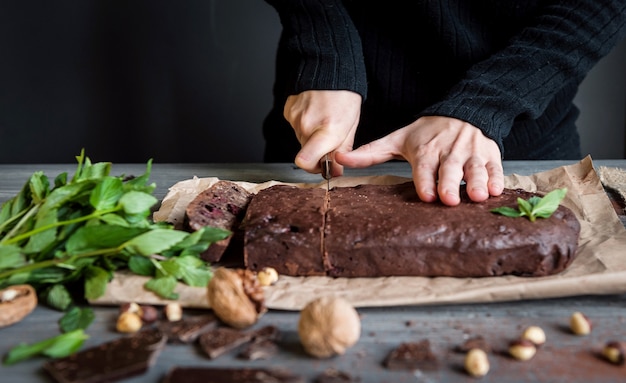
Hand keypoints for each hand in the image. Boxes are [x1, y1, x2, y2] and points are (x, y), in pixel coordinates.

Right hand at [283, 90, 361, 176]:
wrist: (329, 68)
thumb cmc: (344, 95)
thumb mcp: (351, 125)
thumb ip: (342, 150)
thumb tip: (335, 171)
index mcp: (328, 131)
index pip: (305, 162)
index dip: (313, 168)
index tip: (323, 165)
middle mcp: (307, 126)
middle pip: (306, 154)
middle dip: (318, 152)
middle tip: (330, 138)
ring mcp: (295, 118)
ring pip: (301, 140)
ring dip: (311, 137)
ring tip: (323, 120)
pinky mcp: (288, 111)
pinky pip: (295, 127)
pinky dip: (304, 125)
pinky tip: (314, 113)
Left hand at [335, 116, 503, 205]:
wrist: (464, 111)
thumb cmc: (427, 132)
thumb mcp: (397, 139)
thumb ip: (370, 152)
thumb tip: (339, 158)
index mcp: (426, 150)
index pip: (425, 167)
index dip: (426, 181)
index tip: (426, 195)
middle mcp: (449, 151)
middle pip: (450, 169)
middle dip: (450, 184)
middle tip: (449, 200)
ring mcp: (471, 153)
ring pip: (475, 169)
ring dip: (477, 182)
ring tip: (479, 196)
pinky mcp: (491, 155)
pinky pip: (496, 167)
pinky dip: (498, 178)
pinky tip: (498, 190)